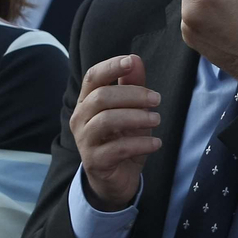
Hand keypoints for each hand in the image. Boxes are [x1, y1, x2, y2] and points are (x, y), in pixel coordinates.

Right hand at [72, 54, 161, 210]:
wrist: (116, 178)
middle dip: (132, 95)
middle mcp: (80, 118)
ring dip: (136, 118)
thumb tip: (135, 59)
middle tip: (157, 99)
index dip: (111, 66)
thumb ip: (132, 85)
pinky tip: (156, 143)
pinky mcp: (94, 161)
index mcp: (87, 101)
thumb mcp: (131, 110)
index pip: (93, 77)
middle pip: (101, 97)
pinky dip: (141, 144)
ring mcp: (84, 140)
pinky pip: (117, 148)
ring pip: (106, 121)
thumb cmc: (122, 138)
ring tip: (157, 120)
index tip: (131, 61)